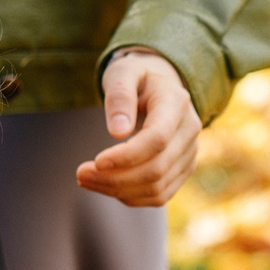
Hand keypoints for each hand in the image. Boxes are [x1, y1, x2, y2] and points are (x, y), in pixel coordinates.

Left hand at [77, 50, 200, 206]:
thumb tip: (117, 132)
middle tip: (80, 174)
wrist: (159, 85)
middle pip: (156, 168)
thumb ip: (120, 97)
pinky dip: (130, 196)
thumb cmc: (136, 76)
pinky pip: (159, 195)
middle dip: (115, 178)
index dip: (127, 156)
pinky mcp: (182, 169)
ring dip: (118, 190)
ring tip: (86, 179)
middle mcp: (190, 130)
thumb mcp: (123, 73)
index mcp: (176, 103)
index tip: (96, 161)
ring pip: (157, 187)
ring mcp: (189, 153)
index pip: (157, 139)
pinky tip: (105, 185)